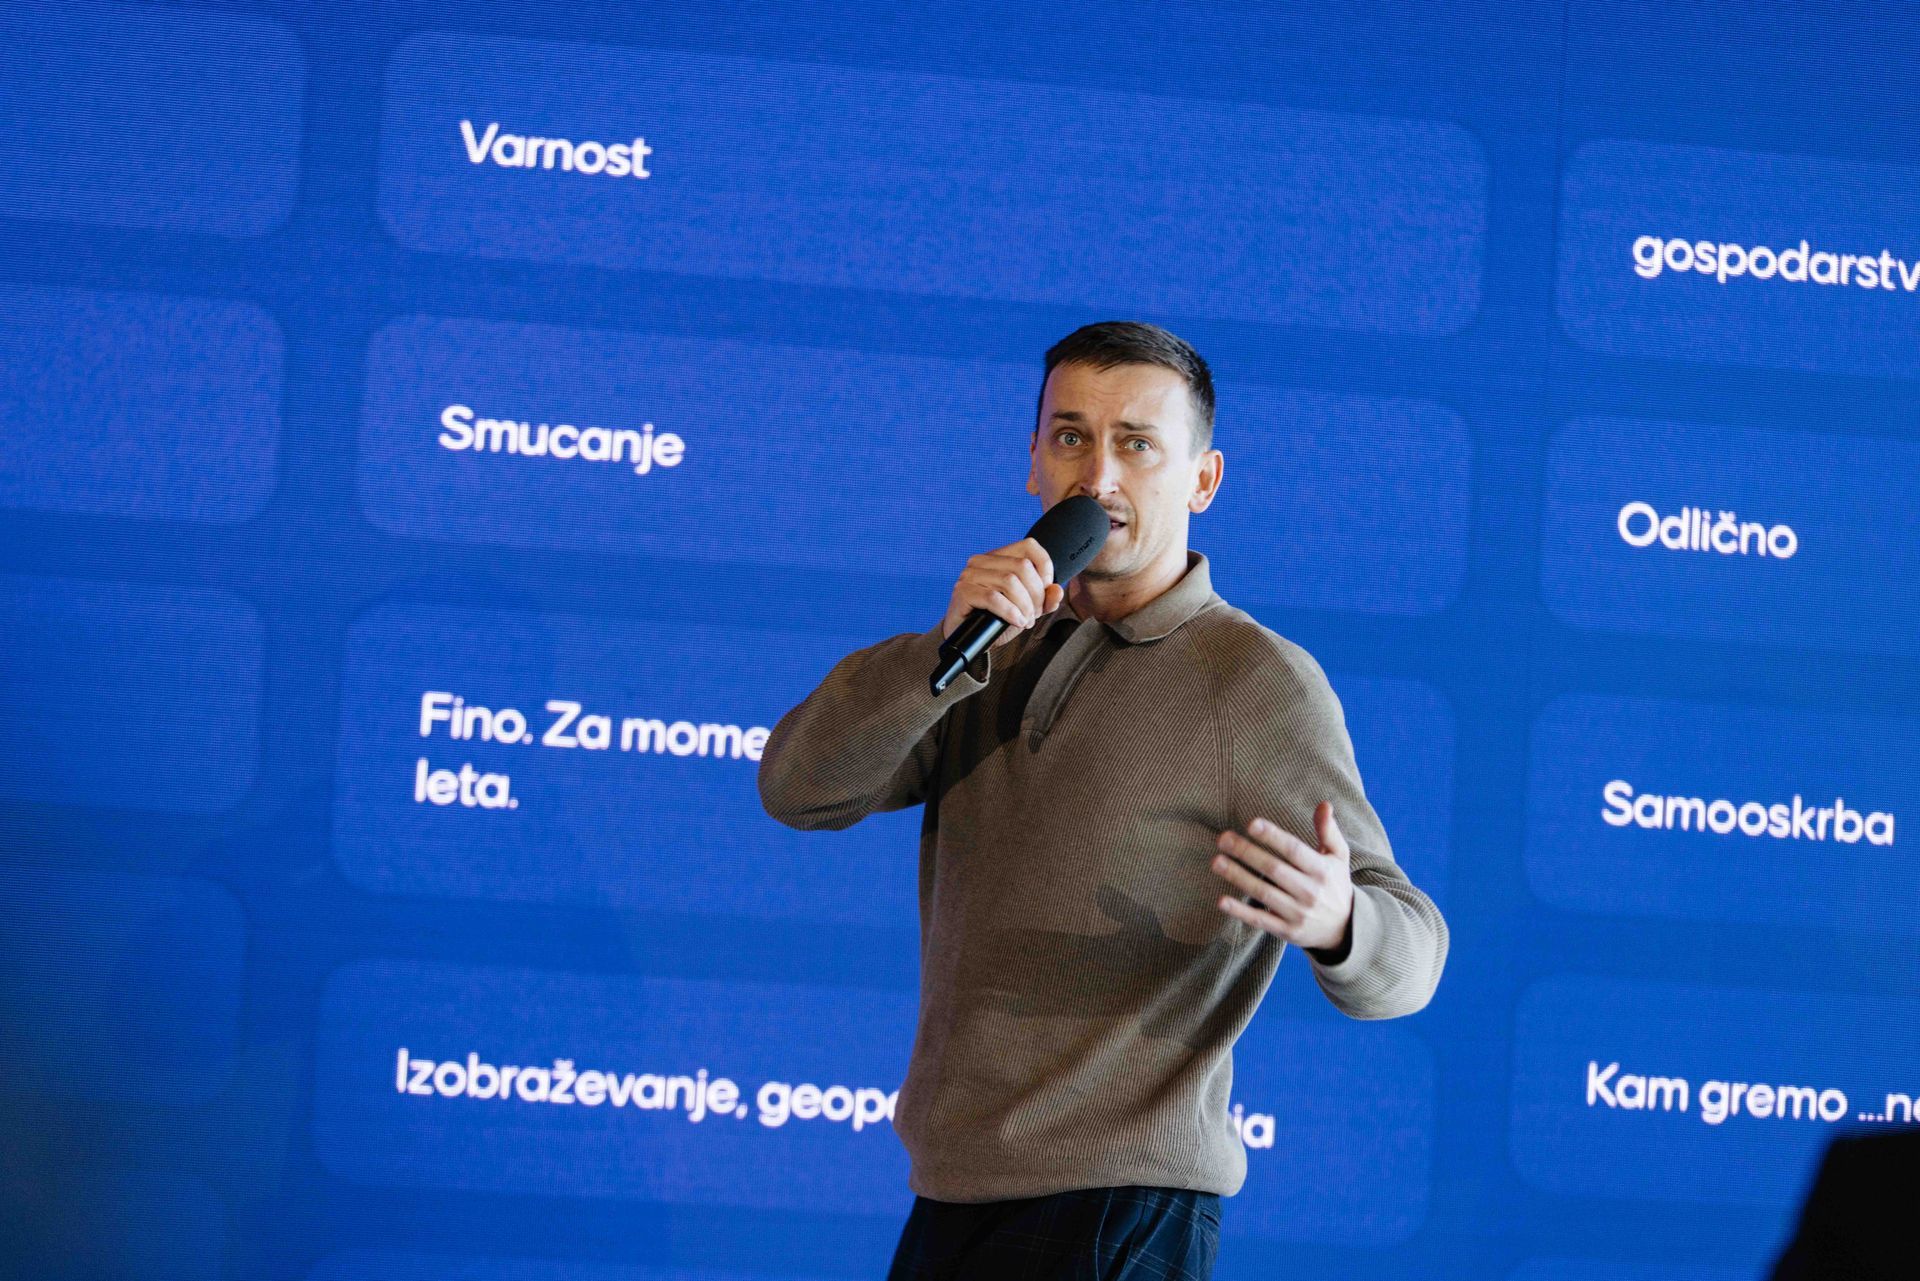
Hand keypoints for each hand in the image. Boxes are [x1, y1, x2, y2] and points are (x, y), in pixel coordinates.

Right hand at [941, 536, 1065, 650]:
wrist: (969, 639)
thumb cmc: (995, 619)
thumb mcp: (1027, 609)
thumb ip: (1045, 599)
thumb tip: (1057, 590)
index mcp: (999, 557)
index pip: (1029, 546)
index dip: (1045, 568)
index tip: (1046, 591)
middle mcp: (983, 560)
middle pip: (1023, 566)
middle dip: (1036, 595)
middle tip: (1034, 615)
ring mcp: (970, 574)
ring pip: (1010, 581)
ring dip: (1024, 606)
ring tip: (1025, 621)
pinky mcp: (962, 591)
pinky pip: (993, 597)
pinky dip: (1010, 611)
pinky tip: (1016, 621)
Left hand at [1212, 801, 1353, 954]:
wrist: (1344, 929)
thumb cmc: (1335, 884)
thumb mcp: (1339, 857)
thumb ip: (1329, 831)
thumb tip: (1324, 804)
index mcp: (1322, 870)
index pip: (1294, 850)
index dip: (1273, 837)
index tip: (1251, 824)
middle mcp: (1310, 892)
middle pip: (1273, 869)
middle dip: (1247, 852)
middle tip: (1223, 839)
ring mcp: (1298, 914)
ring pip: (1263, 893)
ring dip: (1238, 877)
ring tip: (1217, 862)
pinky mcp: (1287, 931)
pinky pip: (1261, 920)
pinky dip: (1241, 912)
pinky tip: (1222, 900)